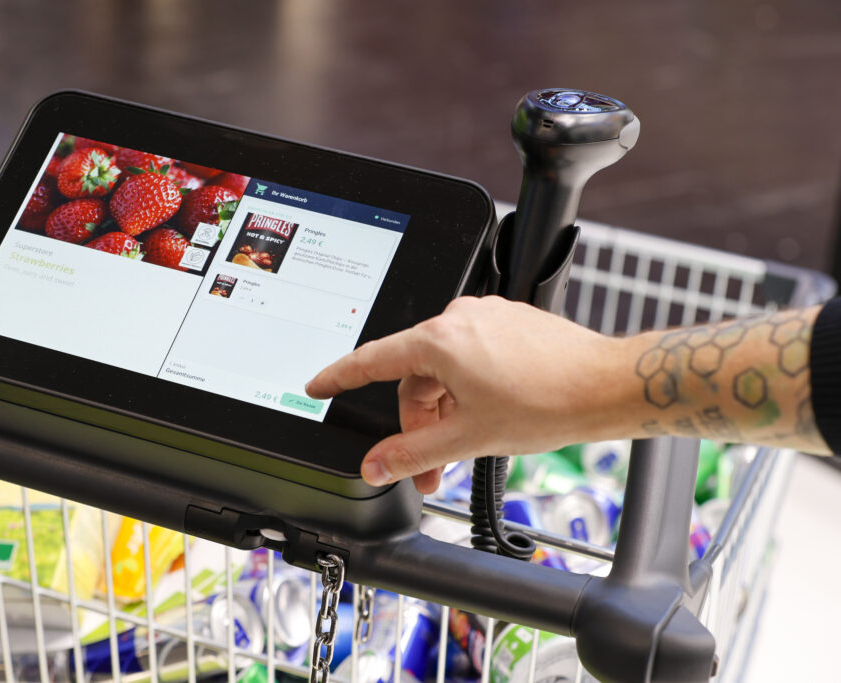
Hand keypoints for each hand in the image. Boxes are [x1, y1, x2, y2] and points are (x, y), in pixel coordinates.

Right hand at [306, 296, 623, 492]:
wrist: (607, 386)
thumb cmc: (549, 404)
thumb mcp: (467, 438)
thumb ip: (412, 454)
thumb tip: (375, 465)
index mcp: (440, 340)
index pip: (372, 360)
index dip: (339, 377)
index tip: (318, 385)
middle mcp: (460, 318)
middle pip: (414, 376)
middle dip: (417, 425)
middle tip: (426, 470)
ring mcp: (487, 317)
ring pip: (444, 370)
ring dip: (444, 411)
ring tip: (463, 449)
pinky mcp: (509, 323)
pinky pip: (470, 357)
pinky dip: (466, 390)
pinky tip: (486, 418)